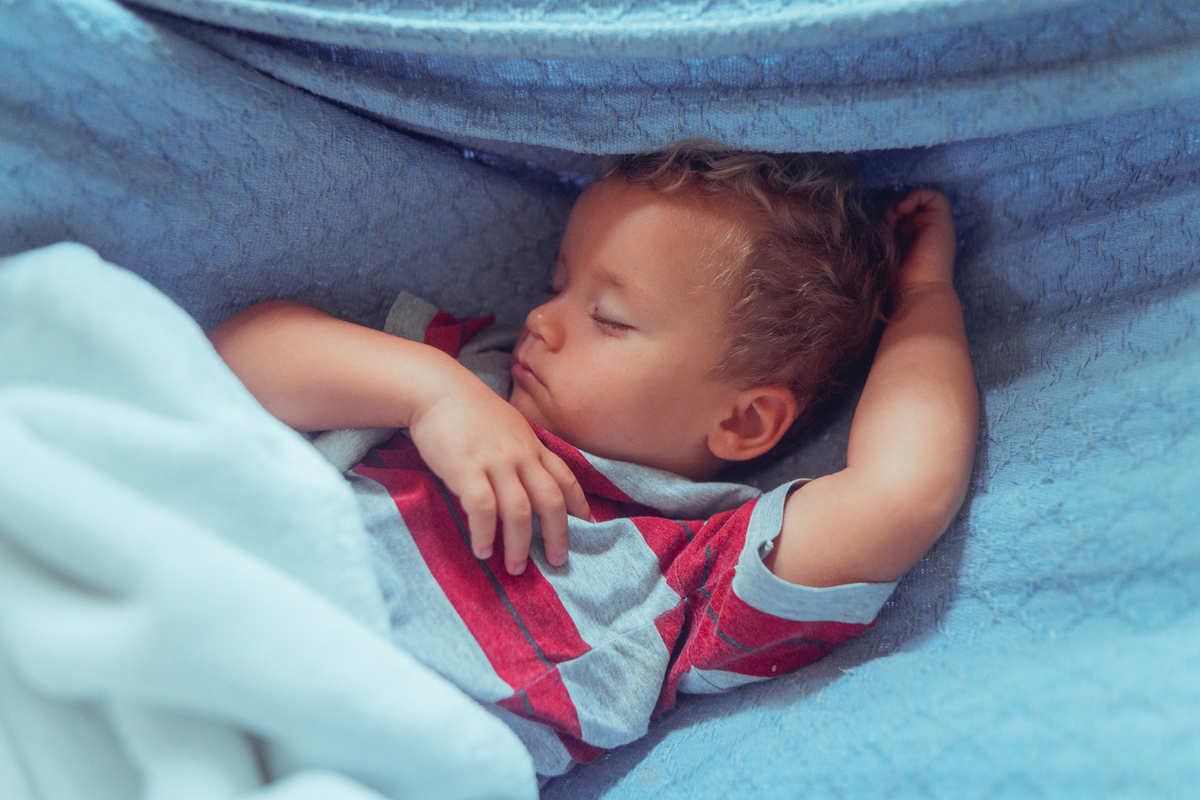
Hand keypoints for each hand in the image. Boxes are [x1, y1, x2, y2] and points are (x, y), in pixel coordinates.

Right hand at [408, 369, 589, 575]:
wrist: (434, 389)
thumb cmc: (468, 410)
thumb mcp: (507, 425)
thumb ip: (520, 450)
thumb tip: (526, 480)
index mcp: (531, 445)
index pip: (565, 477)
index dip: (579, 504)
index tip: (587, 525)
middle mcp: (519, 455)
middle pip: (549, 500)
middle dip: (557, 535)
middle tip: (556, 561)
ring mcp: (494, 462)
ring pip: (519, 510)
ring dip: (520, 544)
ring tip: (515, 568)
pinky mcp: (466, 469)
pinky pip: (483, 509)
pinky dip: (485, 534)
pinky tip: (482, 550)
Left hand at [887, 189, 955, 289]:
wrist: (918, 291)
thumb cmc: (898, 282)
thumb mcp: (884, 254)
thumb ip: (882, 236)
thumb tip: (880, 219)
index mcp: (911, 242)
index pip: (898, 218)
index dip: (886, 217)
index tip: (877, 228)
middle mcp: (924, 233)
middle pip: (908, 209)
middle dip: (893, 211)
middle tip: (885, 224)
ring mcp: (935, 227)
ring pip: (920, 202)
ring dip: (903, 203)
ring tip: (894, 217)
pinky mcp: (942, 222)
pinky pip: (934, 196)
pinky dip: (917, 196)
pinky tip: (903, 210)